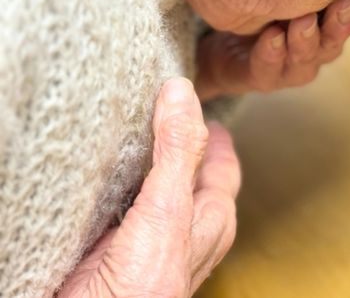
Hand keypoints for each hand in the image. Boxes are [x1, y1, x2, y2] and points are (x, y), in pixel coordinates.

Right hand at [59, 78, 240, 296]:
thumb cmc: (144, 284)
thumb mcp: (168, 206)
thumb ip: (178, 151)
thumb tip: (182, 93)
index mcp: (212, 219)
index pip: (222, 166)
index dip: (215, 136)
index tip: (203, 107)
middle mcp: (187, 230)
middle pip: (193, 177)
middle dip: (184, 146)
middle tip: (172, 114)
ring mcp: (153, 240)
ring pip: (159, 190)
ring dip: (150, 164)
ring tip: (138, 134)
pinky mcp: (118, 248)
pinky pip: (125, 206)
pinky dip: (120, 184)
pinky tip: (104, 176)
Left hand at [195, 0, 349, 99]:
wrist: (226, 40)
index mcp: (338, 12)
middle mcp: (325, 39)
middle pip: (343, 32)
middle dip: (345, 19)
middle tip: (345, 2)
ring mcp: (298, 61)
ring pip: (312, 56)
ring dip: (309, 40)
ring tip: (301, 23)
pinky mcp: (267, 75)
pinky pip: (272, 70)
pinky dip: (272, 55)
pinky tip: (271, 39)